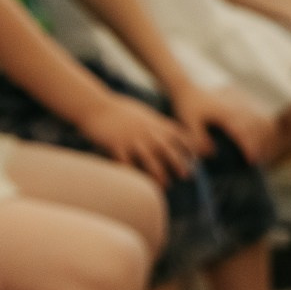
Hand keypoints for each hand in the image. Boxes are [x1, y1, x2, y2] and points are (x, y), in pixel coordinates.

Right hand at [75, 94, 202, 185]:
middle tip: (186, 175)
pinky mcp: (116, 145)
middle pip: (168, 149)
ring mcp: (131, 138)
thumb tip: (170, 135)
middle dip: (179, 163)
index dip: (189, 148)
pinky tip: (137, 185)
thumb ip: (158, 124)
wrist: (95, 105)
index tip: (195, 159)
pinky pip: (126, 163)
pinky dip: (133, 175)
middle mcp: (146, 131)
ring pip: (150, 159)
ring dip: (160, 174)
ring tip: (165, 185)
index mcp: (154, 123)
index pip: (178, 135)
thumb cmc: (120, 111)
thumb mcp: (144, 114)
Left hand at [171, 80, 280, 165]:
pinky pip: (263, 117)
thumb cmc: (190, 107)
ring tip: (261, 154)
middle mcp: (239, 107)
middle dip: (260, 145)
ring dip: (266, 138)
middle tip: (256, 162)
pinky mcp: (247, 104)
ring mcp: (245, 104)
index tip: (252, 160)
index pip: (243, 131)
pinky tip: (262, 142)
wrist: (191, 88)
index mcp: (226, 113)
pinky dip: (266, 130)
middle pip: (259, 128)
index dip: (249, 146)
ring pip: (264, 121)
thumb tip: (211, 154)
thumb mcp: (189, 123)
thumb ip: (198, 139)